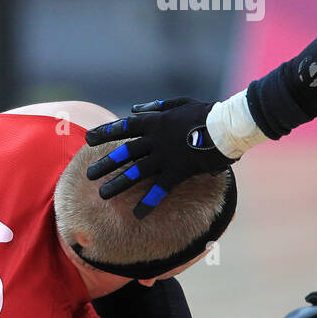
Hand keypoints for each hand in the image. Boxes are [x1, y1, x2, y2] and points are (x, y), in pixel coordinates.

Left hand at [84, 97, 234, 218]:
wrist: (228, 125)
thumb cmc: (206, 113)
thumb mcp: (179, 103)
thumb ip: (156, 107)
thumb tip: (134, 108)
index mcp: (154, 121)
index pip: (123, 127)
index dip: (104, 133)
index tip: (88, 139)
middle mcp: (155, 139)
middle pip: (124, 153)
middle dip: (104, 164)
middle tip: (88, 174)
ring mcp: (165, 156)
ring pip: (135, 172)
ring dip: (117, 184)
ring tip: (102, 195)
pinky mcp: (178, 170)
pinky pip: (160, 189)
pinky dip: (148, 202)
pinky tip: (137, 214)